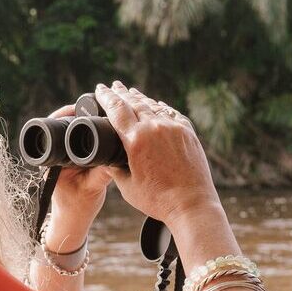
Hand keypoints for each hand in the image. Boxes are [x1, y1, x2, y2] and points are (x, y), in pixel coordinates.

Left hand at [41, 102, 112, 251]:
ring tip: (106, 113)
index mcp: (54, 158)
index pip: (57, 127)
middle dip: (83, 113)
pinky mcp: (75, 155)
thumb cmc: (78, 207)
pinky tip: (108, 126)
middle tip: (101, 107)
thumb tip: (117, 157)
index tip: (84, 109)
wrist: (73, 220)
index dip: (70, 114)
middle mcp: (56, 152)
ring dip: (89, 120)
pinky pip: (82, 137)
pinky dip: (93, 131)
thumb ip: (102, 174)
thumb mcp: (92, 190)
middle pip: (67, 123)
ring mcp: (65, 153)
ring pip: (75, 128)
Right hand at [91, 82, 220, 227]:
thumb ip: (114, 167)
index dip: (106, 96)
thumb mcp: (127, 186)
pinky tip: (156, 105)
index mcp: (136, 140)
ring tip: (131, 93)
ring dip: (140, 98)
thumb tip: (108, 156)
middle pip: (134, 102)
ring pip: (153, 106)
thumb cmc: (157, 200)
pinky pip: (170, 113)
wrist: (192, 205)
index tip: (99, 88)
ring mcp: (174, 128)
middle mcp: (155, 128)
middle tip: (113, 85)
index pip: (116, 109)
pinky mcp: (188, 132)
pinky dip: (160, 107)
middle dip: (121, 93)